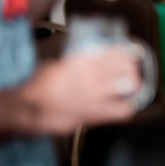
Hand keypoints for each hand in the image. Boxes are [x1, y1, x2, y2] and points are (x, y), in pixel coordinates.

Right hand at [23, 47, 139, 134]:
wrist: (30, 109)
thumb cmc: (39, 86)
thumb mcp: (59, 64)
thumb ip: (77, 61)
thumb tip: (91, 59)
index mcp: (82, 61)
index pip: (115, 52)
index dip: (127, 52)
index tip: (130, 52)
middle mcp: (92, 77)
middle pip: (125, 67)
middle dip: (130, 67)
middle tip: (131, 68)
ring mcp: (95, 96)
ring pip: (128, 86)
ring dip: (133, 84)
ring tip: (132, 84)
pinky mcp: (95, 113)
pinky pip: (122, 111)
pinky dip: (128, 106)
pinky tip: (127, 104)